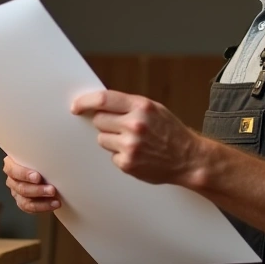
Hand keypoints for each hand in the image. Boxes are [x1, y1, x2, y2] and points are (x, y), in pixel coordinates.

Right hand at [3, 155, 61, 213]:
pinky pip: (30, 208)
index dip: (24, 174)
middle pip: (20, 187)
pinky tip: (53, 204)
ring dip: (42, 202)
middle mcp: (12, 179)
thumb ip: (39, 158)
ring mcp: (16, 192)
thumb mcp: (38, 156)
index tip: (37, 177)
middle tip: (52, 189)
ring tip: (55, 200)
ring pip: (25, 201)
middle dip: (38, 190)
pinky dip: (43, 207)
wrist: (45, 170)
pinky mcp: (22, 202)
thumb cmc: (40, 160)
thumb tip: (52, 160)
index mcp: (11, 164)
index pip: (13, 170)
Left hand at [72, 90, 204, 185]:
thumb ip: (129, 105)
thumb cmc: (171, 132)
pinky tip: (138, 154)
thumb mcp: (154, 109)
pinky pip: (112, 156)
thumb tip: (99, 104)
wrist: (189, 158)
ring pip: (102, 139)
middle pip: (99, 120)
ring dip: (112, 140)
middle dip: (105, 123)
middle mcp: (135, 125)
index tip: (76, 107)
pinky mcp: (127, 163)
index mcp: (141, 106)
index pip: (103, 100)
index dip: (85, 102)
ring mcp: (130, 145)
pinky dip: (121, 155)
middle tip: (120, 127)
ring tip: (133, 142)